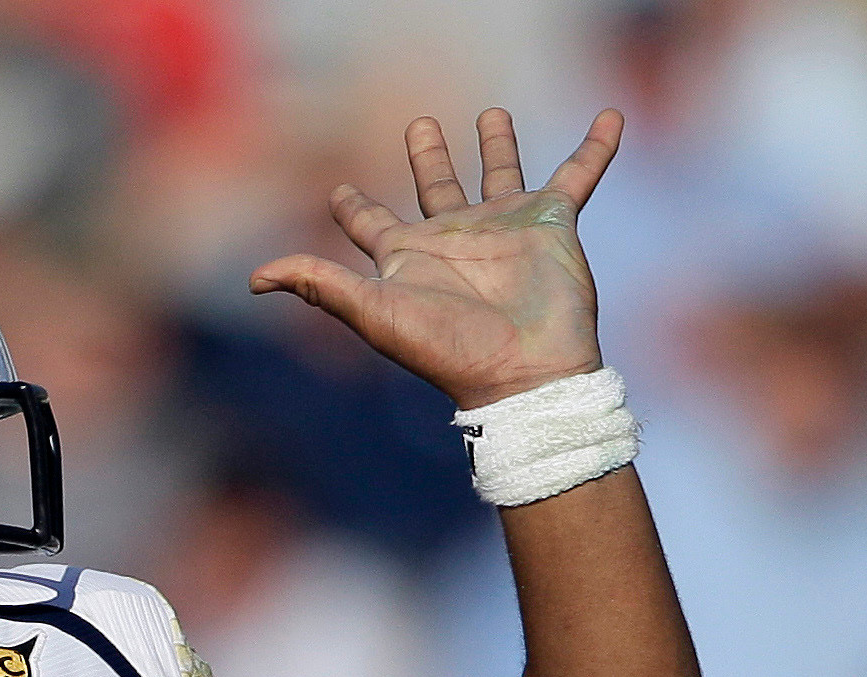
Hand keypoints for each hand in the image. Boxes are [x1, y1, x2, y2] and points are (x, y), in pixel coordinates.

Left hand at [250, 108, 622, 408]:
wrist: (522, 373)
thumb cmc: (445, 348)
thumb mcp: (372, 311)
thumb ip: (319, 286)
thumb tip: (255, 278)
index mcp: (408, 255)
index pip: (370, 221)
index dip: (351, 206)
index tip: (337, 190)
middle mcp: (454, 237)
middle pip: (435, 185)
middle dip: (426, 155)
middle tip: (419, 124)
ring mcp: (505, 228)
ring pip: (500, 172)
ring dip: (496, 144)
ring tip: (491, 113)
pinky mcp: (553, 223)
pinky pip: (579, 173)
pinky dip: (596, 146)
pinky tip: (610, 116)